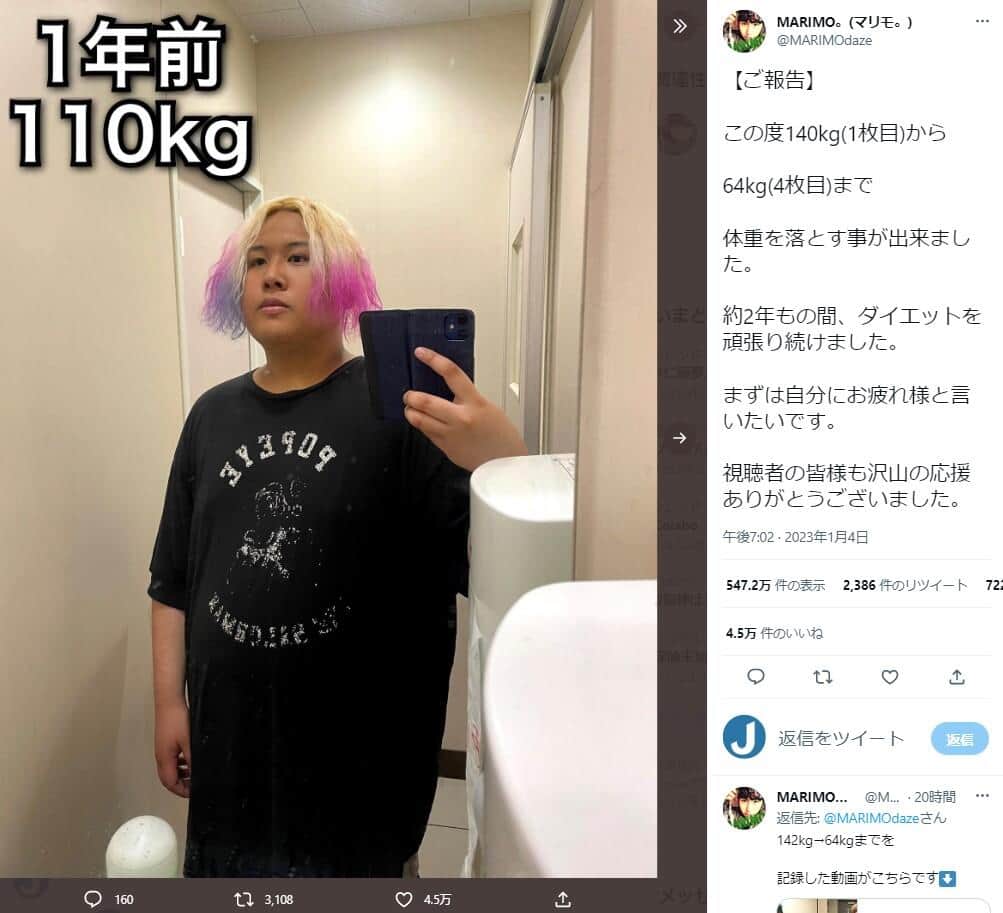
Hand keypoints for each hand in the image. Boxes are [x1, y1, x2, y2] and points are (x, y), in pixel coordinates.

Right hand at [154, 700, 191, 798]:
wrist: (169, 701)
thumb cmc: (177, 719)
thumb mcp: (189, 742)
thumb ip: (192, 760)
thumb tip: (197, 774)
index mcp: (164, 759)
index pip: (170, 783)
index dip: (182, 791)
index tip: (194, 792)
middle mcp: (160, 756)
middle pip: (169, 778)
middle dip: (182, 784)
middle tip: (196, 785)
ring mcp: (162, 749)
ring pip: (171, 768)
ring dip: (182, 774)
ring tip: (195, 773)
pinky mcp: (165, 742)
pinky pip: (172, 759)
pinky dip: (181, 763)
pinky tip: (190, 759)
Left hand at [403, 347, 528, 471]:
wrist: (505, 462)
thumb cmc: (501, 435)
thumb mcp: (488, 407)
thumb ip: (467, 398)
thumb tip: (448, 391)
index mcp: (475, 403)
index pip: (451, 374)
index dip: (433, 360)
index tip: (421, 353)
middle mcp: (461, 418)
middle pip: (426, 401)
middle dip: (411, 396)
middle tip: (409, 394)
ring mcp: (451, 434)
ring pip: (419, 419)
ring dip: (411, 412)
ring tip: (411, 408)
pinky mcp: (446, 448)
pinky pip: (426, 433)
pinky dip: (421, 425)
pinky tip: (423, 422)